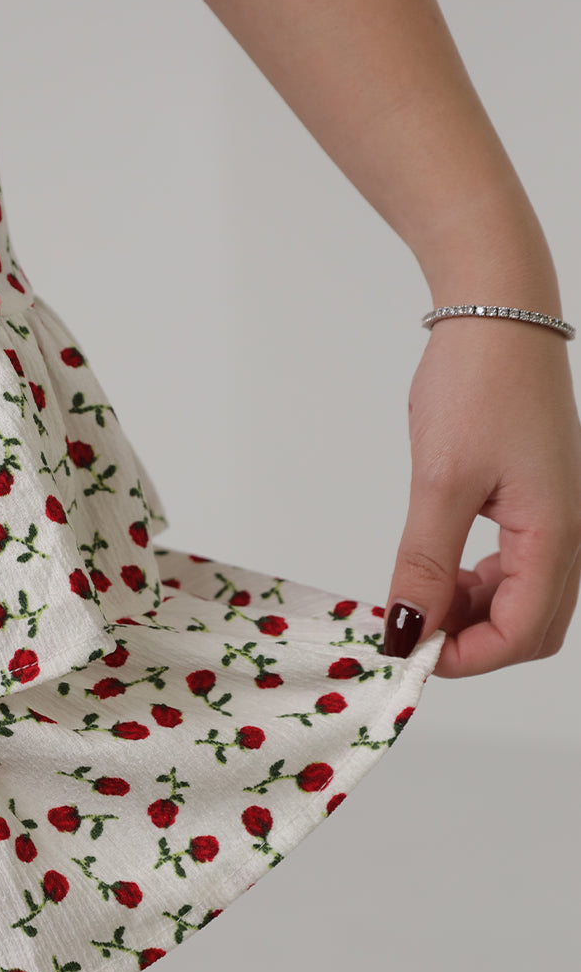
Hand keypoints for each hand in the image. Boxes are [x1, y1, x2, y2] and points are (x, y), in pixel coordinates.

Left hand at [381, 316, 580, 677]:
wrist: (498, 313)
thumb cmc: (477, 384)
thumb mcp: (440, 481)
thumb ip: (426, 562)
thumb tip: (407, 630)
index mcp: (554, 534)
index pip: (520, 633)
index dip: (465, 657)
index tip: (408, 650)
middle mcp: (567, 534)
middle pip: (531, 627)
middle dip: (472, 641)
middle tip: (411, 625)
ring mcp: (555, 518)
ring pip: (523, 599)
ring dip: (472, 613)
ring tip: (420, 592)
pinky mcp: (537, 503)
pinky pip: (516, 566)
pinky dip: (478, 582)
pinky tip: (443, 567)